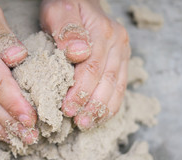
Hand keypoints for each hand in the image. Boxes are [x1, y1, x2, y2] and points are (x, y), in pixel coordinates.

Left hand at [40, 0, 129, 129]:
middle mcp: (118, 43)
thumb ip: (66, 30)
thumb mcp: (59, 11)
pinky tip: (99, 117)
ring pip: (117, 88)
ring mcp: (123, 53)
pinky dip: (111, 105)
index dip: (80, 92)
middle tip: (78, 122)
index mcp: (103, 32)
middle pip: (107, 81)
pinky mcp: (122, 61)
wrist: (81, 0)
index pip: (92, 68)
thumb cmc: (65, 6)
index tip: (67, 109)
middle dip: (92, 105)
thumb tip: (78, 53)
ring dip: (102, 109)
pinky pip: (120, 87)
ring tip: (87, 124)